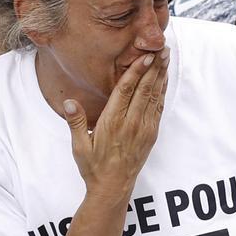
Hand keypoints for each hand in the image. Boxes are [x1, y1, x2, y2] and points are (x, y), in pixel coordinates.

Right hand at [62, 49, 168, 200]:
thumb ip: (76, 122)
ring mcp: (144, 129)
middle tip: (162, 47)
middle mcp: (131, 123)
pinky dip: (162, 91)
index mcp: (112, 123)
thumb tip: (69, 103)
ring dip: (161, 75)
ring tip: (166, 57)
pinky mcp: (151, 134)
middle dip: (154, 67)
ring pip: (154, 96)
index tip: (145, 56)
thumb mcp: (79, 146)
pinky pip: (158, 108)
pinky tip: (164, 79)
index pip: (126, 91)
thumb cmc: (93, 166)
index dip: (136, 72)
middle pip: (144, 89)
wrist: (113, 188)